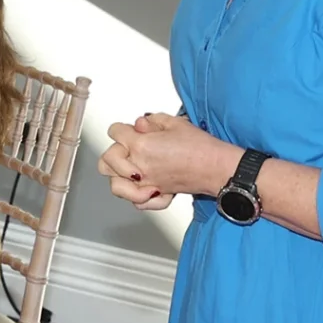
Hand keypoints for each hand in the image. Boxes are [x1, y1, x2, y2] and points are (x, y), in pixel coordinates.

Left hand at [100, 112, 242, 208]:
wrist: (216, 167)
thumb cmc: (201, 147)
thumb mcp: (175, 122)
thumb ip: (152, 121)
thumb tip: (140, 124)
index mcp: (141, 145)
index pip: (115, 132)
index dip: (123, 128)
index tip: (132, 130)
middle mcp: (139, 166)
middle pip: (106, 160)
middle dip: (115, 152)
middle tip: (128, 148)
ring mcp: (146, 183)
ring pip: (115, 185)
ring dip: (120, 176)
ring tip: (131, 169)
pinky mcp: (156, 195)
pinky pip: (136, 202)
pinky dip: (137, 197)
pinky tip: (144, 187)